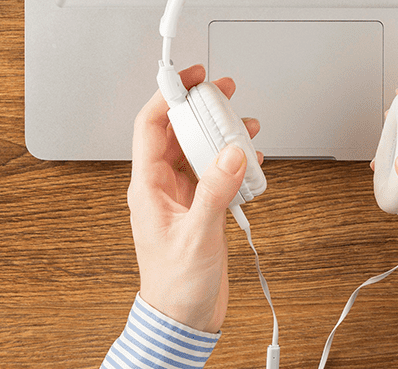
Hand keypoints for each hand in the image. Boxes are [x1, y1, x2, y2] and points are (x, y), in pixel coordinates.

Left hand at [128, 64, 262, 331]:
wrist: (184, 319)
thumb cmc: (176, 285)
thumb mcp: (197, 234)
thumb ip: (215, 191)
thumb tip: (231, 153)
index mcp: (148, 187)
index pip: (151, 126)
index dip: (168, 96)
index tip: (189, 77)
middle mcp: (162, 187)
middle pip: (178, 132)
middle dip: (200, 108)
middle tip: (223, 92)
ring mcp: (182, 196)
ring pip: (198, 150)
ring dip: (221, 135)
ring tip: (245, 125)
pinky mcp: (201, 208)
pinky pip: (215, 172)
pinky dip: (233, 162)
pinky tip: (249, 162)